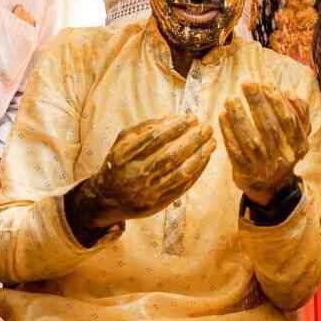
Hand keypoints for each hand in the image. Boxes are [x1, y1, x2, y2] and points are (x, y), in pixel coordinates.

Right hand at [66, 114, 213, 241]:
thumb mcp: (122, 141)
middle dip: (193, 140)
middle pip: (171, 155)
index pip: (155, 138)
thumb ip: (144, 127)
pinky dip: (197, 172)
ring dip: (199, 156)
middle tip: (207, 128)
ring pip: (180, 172)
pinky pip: (182, 186)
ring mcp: (148, 191)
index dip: (176, 126)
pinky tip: (205, 160)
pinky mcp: (158, 203)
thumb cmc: (119, 163)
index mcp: (125, 155)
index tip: (192, 117)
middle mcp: (136, 174)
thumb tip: (172, 117)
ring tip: (212, 143)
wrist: (108, 198)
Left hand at [218, 83, 310, 206]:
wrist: (271, 187)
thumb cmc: (282, 151)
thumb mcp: (297, 135)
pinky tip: (222, 116)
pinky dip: (228, 132)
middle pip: (270, 127)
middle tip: (247, 84)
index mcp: (299, 145)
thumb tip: (290, 93)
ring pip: (251, 140)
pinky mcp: (246, 172)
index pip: (289, 119)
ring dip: (240, 117)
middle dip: (258, 103)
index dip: (277, 101)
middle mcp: (284, 157)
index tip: (265, 84)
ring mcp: (264, 166)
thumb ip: (298, 114)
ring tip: (231, 99)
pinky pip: (235, 151)